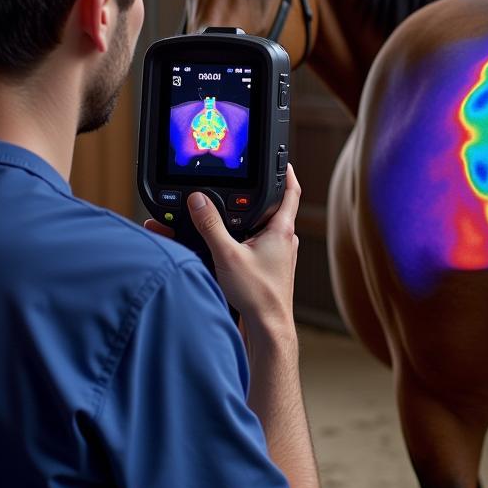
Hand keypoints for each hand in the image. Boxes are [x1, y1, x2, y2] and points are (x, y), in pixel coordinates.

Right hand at [145, 165, 300, 336]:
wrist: (268, 328)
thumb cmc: (258, 296)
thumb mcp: (228, 256)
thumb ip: (210, 226)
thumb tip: (198, 200)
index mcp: (281, 230)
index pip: (290, 191)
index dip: (287, 172)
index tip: (281, 159)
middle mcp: (284, 240)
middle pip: (271, 207)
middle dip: (252, 197)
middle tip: (240, 185)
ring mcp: (279, 255)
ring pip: (261, 227)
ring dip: (244, 220)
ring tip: (224, 215)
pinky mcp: (270, 268)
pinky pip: (256, 245)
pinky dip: (242, 239)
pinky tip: (226, 244)